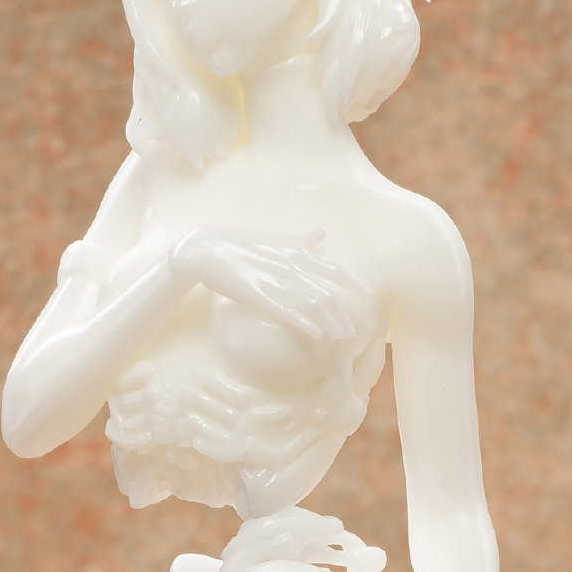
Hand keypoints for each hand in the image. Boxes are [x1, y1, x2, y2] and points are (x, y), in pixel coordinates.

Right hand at [168, 226, 369, 339]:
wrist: (204, 248)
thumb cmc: (237, 242)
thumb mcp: (272, 237)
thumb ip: (299, 239)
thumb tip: (321, 232)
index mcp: (294, 251)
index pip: (332, 268)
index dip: (352, 282)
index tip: (368, 295)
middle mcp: (289, 265)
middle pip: (326, 292)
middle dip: (341, 314)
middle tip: (352, 333)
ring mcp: (274, 280)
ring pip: (311, 304)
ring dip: (329, 323)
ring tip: (340, 339)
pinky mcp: (257, 294)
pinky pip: (286, 311)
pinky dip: (303, 322)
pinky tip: (315, 335)